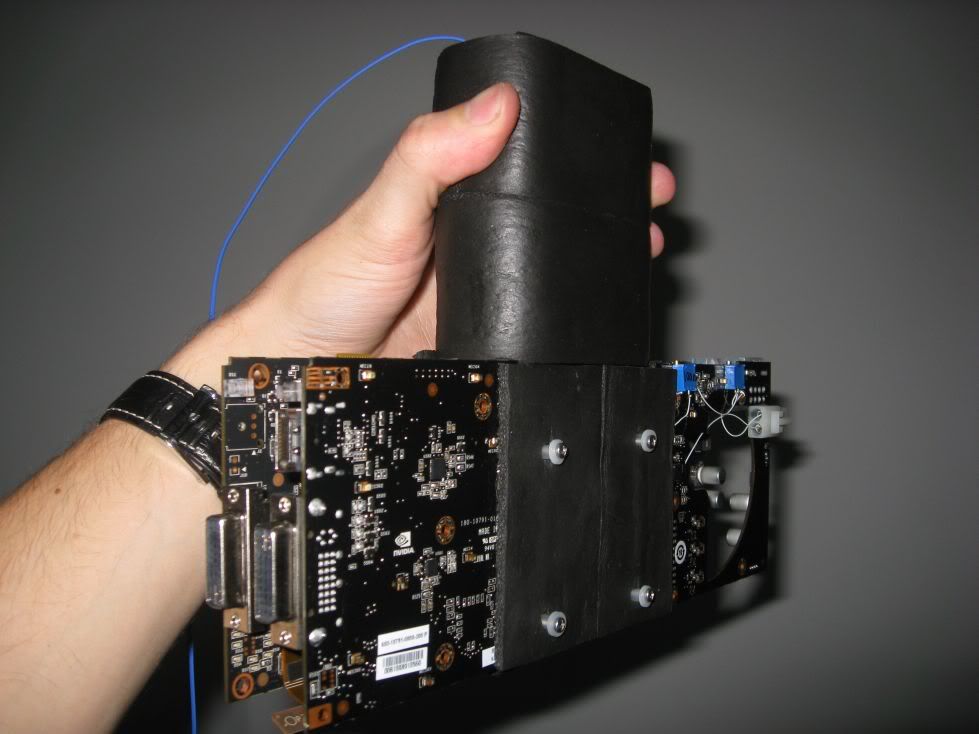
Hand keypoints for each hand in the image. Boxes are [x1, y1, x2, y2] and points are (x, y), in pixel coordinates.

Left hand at [165, 82, 675, 386]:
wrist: (307, 369)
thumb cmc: (329, 286)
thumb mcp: (382, 213)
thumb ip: (428, 159)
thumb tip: (494, 108)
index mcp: (450, 195)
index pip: (522, 160)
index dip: (573, 152)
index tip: (619, 149)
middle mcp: (472, 238)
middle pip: (551, 213)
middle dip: (606, 205)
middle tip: (650, 199)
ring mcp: (483, 288)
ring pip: (553, 267)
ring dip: (597, 259)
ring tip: (640, 248)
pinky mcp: (486, 334)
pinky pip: (540, 318)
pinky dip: (571, 313)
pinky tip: (594, 310)